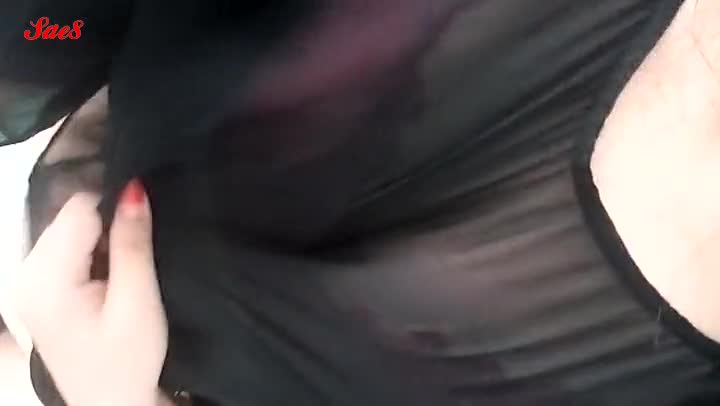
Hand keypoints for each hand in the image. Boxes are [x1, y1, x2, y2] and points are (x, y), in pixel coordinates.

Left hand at [14, 180, 167, 405]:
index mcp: (45, 279)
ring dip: (102, 242)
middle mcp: (25, 274)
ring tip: (122, 276)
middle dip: (107, 227)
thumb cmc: (128, 361)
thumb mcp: (138, 302)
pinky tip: (109, 281)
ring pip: (71, 230)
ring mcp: (28, 281)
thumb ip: (132, 244)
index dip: (117, 211)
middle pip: (70, 218)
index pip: (79, 210)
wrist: (114, 404)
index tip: (143, 234)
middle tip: (134, 264)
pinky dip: (93, 254)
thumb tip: (133, 188)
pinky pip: (68, 248)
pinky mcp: (39, 288)